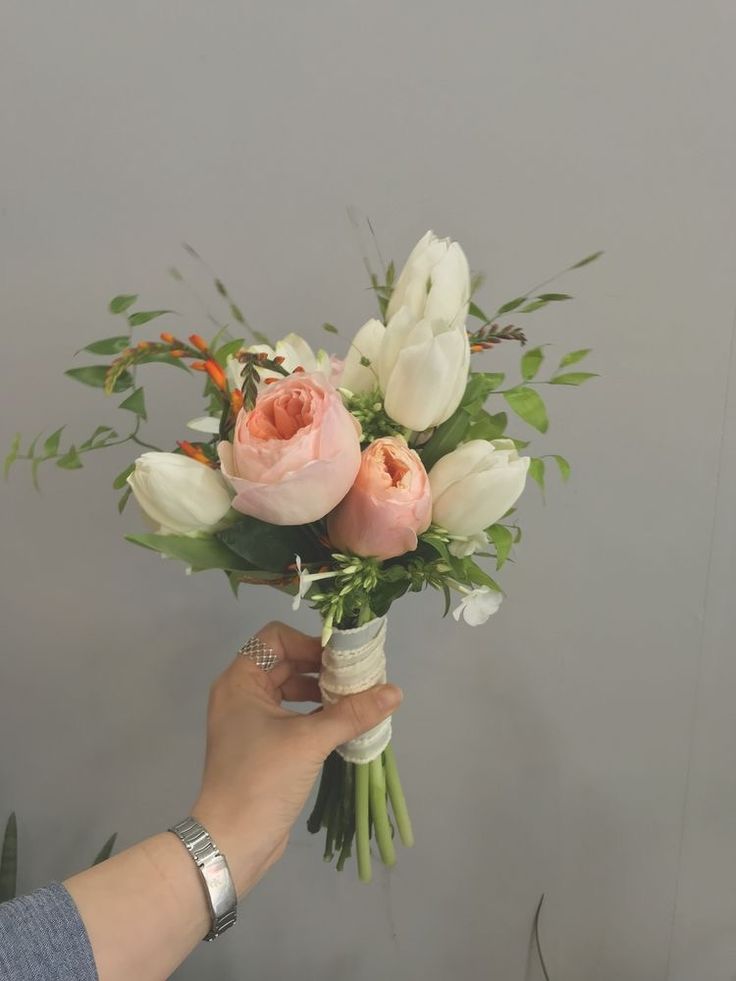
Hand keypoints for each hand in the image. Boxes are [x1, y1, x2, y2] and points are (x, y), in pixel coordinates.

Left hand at [191, 621, 402, 894]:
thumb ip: (353, 713)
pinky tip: (344, 723)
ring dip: (323, 691)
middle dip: (323, 668)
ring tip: (357, 700)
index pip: (275, 638)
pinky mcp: (262, 744)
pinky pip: (293, 714)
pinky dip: (317, 713)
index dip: (309, 643)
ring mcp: (250, 720)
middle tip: (359, 678)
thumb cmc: (262, 779)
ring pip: (291, 689)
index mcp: (240, 681)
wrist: (233, 840)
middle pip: (286, 662)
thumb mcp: (310, 741)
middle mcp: (241, 694)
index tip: (342, 660)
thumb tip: (395, 691)